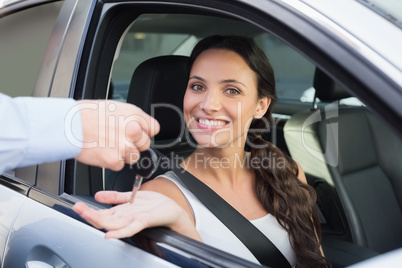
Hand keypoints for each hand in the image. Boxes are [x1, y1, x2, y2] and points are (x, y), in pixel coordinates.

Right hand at [73, 190, 200, 240]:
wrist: (172, 210)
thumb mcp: (130, 197)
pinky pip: (131, 228)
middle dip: (89, 214)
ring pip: (113, 223)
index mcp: (121, 212)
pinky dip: (120, 232)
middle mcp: (125, 218)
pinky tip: (110, 234)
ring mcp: (133, 220)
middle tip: (77, 208)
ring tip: (88, 215)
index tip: (76, 206)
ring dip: (99, 220)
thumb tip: (97, 196)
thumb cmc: (154, 205)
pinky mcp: (144, 220)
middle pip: (104, 219)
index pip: (101, 213)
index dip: (88, 210)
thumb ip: (114, 196)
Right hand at [75, 100, 159, 170]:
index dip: (144, 132)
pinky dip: (111, 161)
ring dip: (123, 154)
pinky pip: (120, 165)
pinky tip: (102, 151)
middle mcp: (133, 130)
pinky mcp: (115, 160)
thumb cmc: (87, 114)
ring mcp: (125, 147)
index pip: (154, 129)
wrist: (69, 125)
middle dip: (135, 144)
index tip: (137, 133)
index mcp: (135, 115)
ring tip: (108, 144)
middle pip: (146, 144)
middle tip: (118, 140)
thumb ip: (132, 118)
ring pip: (134, 157)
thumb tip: (140, 126)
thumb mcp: (115, 107)